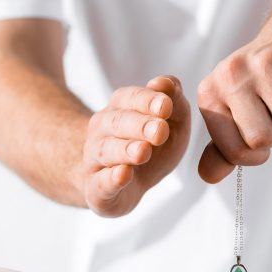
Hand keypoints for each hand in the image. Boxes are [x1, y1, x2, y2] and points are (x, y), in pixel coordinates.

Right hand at [81, 76, 190, 216]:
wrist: (126, 184)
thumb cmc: (152, 146)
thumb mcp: (173, 123)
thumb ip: (175, 102)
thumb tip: (168, 83)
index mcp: (121, 108)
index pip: (130, 97)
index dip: (148, 101)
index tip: (166, 106)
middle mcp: (102, 129)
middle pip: (118, 122)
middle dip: (140, 125)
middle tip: (160, 130)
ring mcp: (95, 159)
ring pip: (107, 150)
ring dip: (126, 150)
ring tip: (143, 151)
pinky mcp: (97, 188)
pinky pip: (101, 182)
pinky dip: (111, 179)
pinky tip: (123, 175)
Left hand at [196, 5, 271, 183]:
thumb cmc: (263, 82)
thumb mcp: (235, 112)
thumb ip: (223, 148)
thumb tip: (207, 176)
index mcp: (211, 93)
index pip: (237, 152)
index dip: (256, 152)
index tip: (260, 128)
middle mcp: (233, 74)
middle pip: (265, 141)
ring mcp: (267, 63)